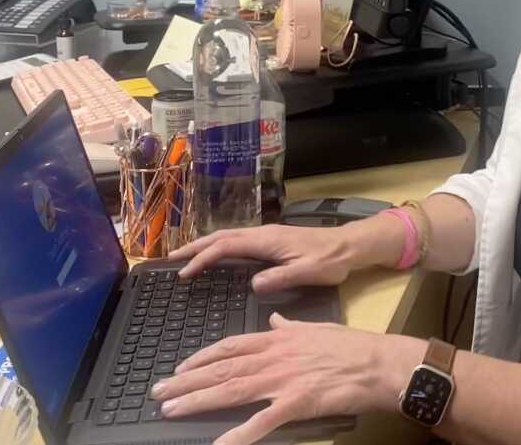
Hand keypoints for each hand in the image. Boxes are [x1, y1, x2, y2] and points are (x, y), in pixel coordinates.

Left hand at [151, 313, 423, 444]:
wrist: (379, 363)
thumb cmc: (353, 346)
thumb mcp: (317, 328)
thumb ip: (291, 327)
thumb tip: (275, 321)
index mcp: (279, 339)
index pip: (231, 346)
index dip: (201, 357)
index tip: (180, 367)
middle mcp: (274, 357)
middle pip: (222, 368)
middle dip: (187, 381)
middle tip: (158, 392)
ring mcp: (284, 380)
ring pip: (232, 390)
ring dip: (198, 400)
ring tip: (171, 409)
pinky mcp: (296, 404)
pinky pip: (262, 422)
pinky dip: (239, 435)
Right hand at [167, 224, 355, 291]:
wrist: (349, 246)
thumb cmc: (330, 260)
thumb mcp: (307, 272)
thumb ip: (281, 278)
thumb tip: (254, 285)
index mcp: (266, 240)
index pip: (226, 246)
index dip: (203, 258)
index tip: (184, 272)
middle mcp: (263, 234)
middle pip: (221, 236)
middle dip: (195, 246)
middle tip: (170, 258)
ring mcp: (267, 236)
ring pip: (228, 237)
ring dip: (205, 245)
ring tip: (185, 256)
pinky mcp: (272, 241)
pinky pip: (237, 241)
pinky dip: (220, 246)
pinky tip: (217, 256)